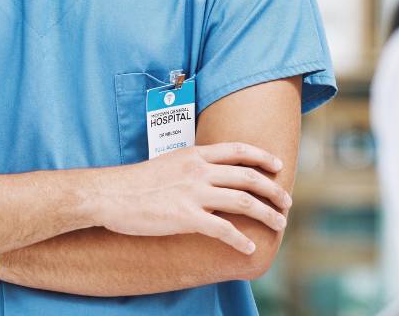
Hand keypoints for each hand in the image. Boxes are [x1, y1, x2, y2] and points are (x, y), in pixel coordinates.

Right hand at [93, 142, 292, 255]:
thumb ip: (193, 166)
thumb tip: (212, 174)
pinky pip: (223, 229)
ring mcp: (194, 193)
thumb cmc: (136, 181)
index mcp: (195, 154)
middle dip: (272, 189)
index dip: (262, 157)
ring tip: (279, 224)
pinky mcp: (186, 217)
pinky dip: (240, 239)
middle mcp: (199, 170)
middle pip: (247, 176)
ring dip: (266, 213)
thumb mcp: (170, 163)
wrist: (111, 193)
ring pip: (243, 201)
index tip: (278, 165)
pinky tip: (249, 248)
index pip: (238, 150)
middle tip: (286, 201)